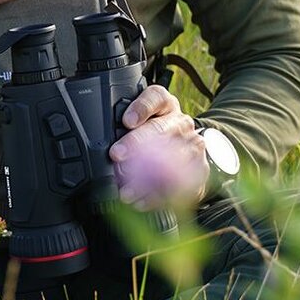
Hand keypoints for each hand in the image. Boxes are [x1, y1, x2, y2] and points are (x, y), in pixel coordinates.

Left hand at [109, 85, 209, 209]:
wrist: (186, 148)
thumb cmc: (154, 132)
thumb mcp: (138, 123)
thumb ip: (120, 128)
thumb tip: (99, 140)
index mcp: (164, 104)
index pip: (155, 97)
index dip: (141, 107)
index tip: (127, 120)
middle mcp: (180, 121)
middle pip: (160, 129)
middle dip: (136, 143)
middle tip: (116, 155)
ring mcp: (193, 144)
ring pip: (172, 158)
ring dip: (146, 177)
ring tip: (126, 191)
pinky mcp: (200, 168)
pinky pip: (182, 184)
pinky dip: (159, 196)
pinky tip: (142, 202)